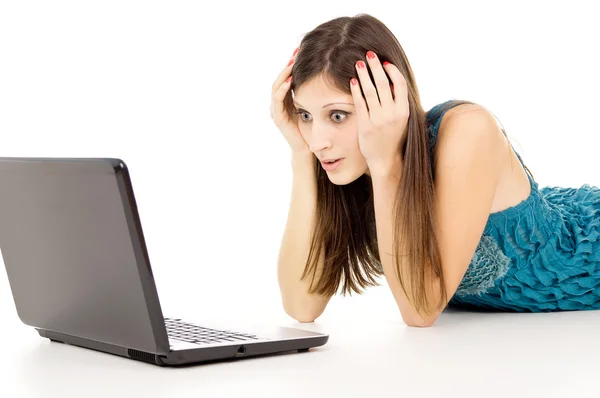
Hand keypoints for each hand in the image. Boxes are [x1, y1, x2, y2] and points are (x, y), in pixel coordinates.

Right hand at [270, 47, 310, 154]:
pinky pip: (278, 100)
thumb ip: (316, 92)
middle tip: (296, 51)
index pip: (287, 77)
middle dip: (287, 64)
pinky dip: (283, 89)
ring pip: (276, 87)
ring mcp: (276, 110)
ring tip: (292, 63)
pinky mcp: (278, 118)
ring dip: (284, 74)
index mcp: (287, 99)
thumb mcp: (315, 105)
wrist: (308, 148)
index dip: (292, 63)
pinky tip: (290, 81)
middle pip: (280, 78)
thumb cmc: (314, 128)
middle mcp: (279, 103)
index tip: (300, 50)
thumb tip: (329, 73)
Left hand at [350, 51, 408, 174]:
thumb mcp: (402, 119)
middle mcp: (392, 114)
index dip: (392, 71)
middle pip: (383, 83)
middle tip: (369, 54)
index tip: (385, 62)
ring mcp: (378, 120)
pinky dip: (356, 90)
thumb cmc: (394, 137)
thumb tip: (393, 82)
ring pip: (370, 91)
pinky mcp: (365, 125)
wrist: (386, 159)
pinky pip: (360, 103)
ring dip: (364, 75)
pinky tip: (352, 81)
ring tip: (358, 63)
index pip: (400, 84)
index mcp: (404, 111)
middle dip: (375, 66)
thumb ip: (399, 102)